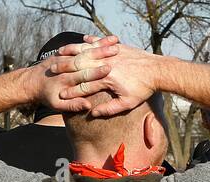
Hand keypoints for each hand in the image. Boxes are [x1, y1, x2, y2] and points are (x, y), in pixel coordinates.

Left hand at [32, 35, 119, 112]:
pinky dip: (92, 43)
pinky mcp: (65, 53)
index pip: (85, 74)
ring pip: (85, 49)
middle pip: (87, 58)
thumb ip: (73, 106)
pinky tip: (106, 40)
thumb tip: (88, 107)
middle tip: (116, 51)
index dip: (97, 72)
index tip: (108, 69)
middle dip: (102, 54)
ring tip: (114, 41)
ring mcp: (65, 57)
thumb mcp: (57, 106)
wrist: (30, 82)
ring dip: (100, 45)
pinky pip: (80, 46)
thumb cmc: (45, 96)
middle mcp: (68, 66)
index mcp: (68, 79)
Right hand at [51, 39, 165, 117]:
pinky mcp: (116, 47)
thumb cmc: (143, 89)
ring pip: (87, 52)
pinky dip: (89, 41)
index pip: (85, 86)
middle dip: (65, 70)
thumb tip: (93, 112)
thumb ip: (110, 108)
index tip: (60, 95)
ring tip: (60, 54)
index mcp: (107, 80)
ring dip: (72, 52)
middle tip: (53, 72)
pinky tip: (81, 41)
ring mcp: (111, 54)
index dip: (72, 92)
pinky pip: (99, 42)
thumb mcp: (127, 103)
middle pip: (80, 67)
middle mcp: (106, 65)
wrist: (157, 71)